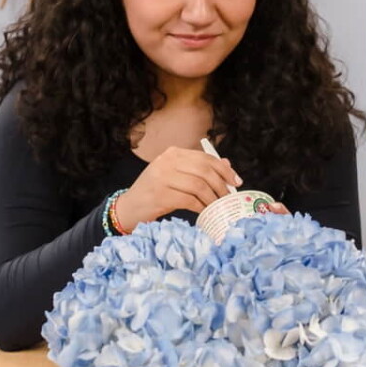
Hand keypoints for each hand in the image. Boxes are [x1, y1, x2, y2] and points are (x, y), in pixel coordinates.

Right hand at [112, 147, 239, 231]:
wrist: (129, 207)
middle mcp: (167, 161)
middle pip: (205, 171)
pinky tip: (205, 212)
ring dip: (212, 199)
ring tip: (218, 207)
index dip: (224, 170)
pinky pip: (190, 200)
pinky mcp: (160, 195)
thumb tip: (226, 164)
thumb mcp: (175, 176)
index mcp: (173, 153)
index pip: (206, 158)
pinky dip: (201, 207)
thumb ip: (198, 169)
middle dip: (221, 185)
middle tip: (228, 198)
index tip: (236, 181)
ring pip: (199, 186)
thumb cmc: (155, 192)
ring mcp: (162, 177)